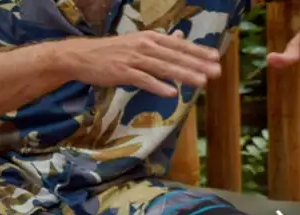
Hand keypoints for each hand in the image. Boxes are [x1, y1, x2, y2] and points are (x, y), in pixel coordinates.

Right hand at [60, 31, 222, 97]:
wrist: (82, 56)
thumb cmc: (113, 52)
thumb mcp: (139, 42)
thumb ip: (161, 42)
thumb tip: (180, 37)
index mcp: (150, 38)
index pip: (179, 45)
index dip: (198, 51)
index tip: (216, 57)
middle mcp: (145, 46)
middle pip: (175, 56)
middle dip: (198, 64)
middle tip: (216, 71)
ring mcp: (134, 59)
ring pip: (163, 67)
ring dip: (184, 75)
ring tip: (201, 82)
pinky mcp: (123, 73)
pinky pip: (143, 80)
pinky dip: (157, 86)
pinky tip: (171, 93)